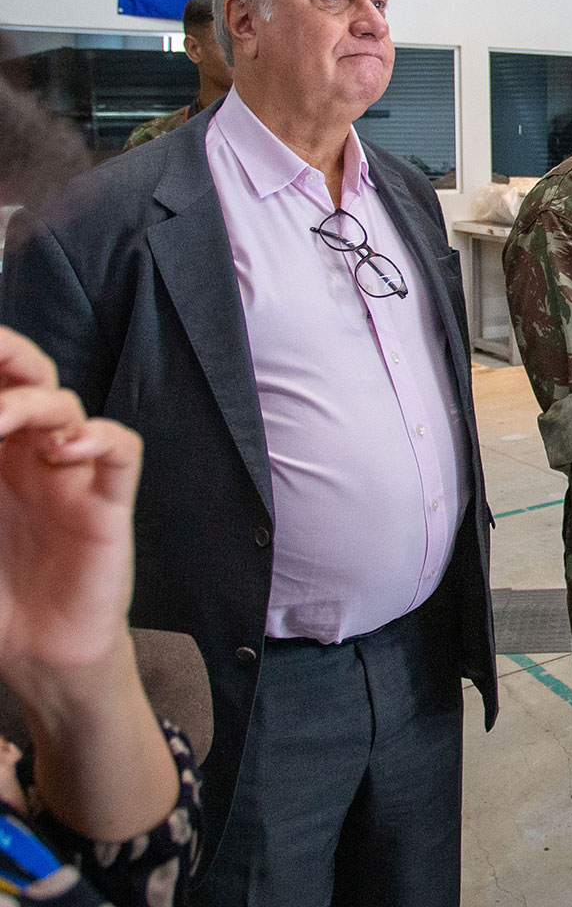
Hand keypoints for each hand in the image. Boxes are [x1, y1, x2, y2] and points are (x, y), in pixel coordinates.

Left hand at [0, 328, 142, 680]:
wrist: (35, 657)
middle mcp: (28, 456)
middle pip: (32, 377)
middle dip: (9, 353)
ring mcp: (71, 476)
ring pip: (67, 406)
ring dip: (31, 403)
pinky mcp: (107, 503)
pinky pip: (121, 451)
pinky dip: (100, 437)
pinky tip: (68, 448)